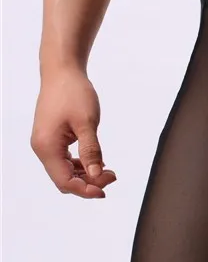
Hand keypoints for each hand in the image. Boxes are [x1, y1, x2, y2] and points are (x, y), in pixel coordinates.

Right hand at [31, 67, 116, 197]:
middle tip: (111, 175)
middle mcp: (42, 148)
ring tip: (107, 169)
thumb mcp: (87, 123)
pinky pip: (64, 160)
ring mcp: (45, 143)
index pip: (65, 181)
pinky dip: (80, 164)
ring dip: (85, 174)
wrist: (62, 71)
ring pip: (64, 171)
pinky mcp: (51, 138)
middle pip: (64, 179)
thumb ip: (91, 151)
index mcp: (47, 147)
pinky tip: (96, 160)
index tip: (107, 187)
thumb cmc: (73, 92)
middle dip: (88, 183)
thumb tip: (96, 176)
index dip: (86, 189)